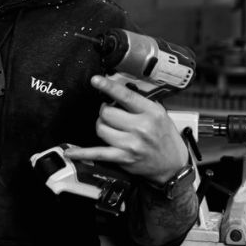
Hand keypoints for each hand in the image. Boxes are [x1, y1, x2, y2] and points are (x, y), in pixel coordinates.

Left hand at [64, 75, 188, 184]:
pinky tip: (71, 151)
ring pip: (101, 128)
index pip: (125, 96)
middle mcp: (141, 128)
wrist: (173, 165)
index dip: (108, 86)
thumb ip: (138, 102)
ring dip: (102, 126)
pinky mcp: (123, 158)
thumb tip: (115, 90)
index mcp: (151, 113)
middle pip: (107, 113)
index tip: (96, 80)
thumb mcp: (159, 113)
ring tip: (112, 127)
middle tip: (112, 113)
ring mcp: (131, 144)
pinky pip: (98, 153)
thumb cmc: (164, 136)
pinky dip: (83, 153)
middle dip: (106, 111)